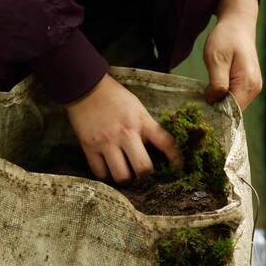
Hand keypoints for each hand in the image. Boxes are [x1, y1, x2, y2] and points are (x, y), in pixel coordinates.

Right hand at [66, 74, 180, 182]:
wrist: (86, 87)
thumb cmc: (115, 98)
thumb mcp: (138, 108)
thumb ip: (147, 128)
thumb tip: (157, 151)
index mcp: (142, 122)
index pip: (166, 143)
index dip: (176, 159)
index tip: (179, 168)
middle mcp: (126, 134)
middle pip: (143, 169)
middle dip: (145, 175)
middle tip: (143, 173)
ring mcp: (106, 142)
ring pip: (121, 176)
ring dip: (126, 178)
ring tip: (125, 172)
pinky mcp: (89, 147)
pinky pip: (101, 173)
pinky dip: (106, 174)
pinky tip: (108, 167)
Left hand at [203, 0, 261, 109]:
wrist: (237, 26)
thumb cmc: (226, 39)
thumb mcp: (216, 59)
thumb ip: (217, 82)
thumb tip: (214, 101)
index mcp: (247, 83)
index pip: (232, 110)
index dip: (216, 113)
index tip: (200, 111)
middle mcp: (254, 88)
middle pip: (234, 111)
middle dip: (217, 110)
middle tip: (199, 106)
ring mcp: (253, 87)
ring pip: (234, 106)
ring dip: (219, 104)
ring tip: (205, 98)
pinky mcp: (248, 85)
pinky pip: (235, 99)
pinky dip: (223, 99)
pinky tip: (212, 93)